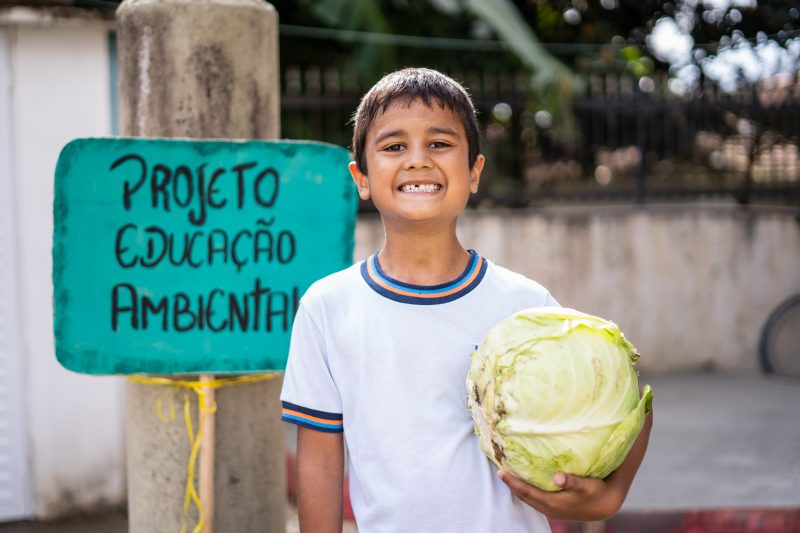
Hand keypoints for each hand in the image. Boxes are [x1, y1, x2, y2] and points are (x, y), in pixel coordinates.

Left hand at [497, 410, 652, 521]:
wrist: (604, 504)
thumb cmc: (614, 470)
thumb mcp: (629, 449)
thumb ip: (636, 425)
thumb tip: (642, 389)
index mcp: (593, 490)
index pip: (582, 486)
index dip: (571, 482)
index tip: (558, 477)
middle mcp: (574, 503)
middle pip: (549, 499)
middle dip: (529, 488)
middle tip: (508, 473)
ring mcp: (561, 508)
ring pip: (535, 500)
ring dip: (517, 488)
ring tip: (500, 472)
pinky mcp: (550, 508)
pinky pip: (531, 498)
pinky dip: (518, 489)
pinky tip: (503, 474)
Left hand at [497, 470, 621, 520]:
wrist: (605, 506)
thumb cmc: (596, 493)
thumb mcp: (587, 485)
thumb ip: (572, 481)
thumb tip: (557, 477)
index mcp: (552, 503)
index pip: (527, 492)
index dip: (513, 483)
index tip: (500, 473)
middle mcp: (548, 508)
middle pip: (523, 496)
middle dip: (511, 484)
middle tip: (499, 470)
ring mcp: (550, 509)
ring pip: (528, 498)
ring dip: (517, 487)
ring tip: (507, 474)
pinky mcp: (553, 507)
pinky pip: (534, 498)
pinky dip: (525, 490)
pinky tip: (524, 481)